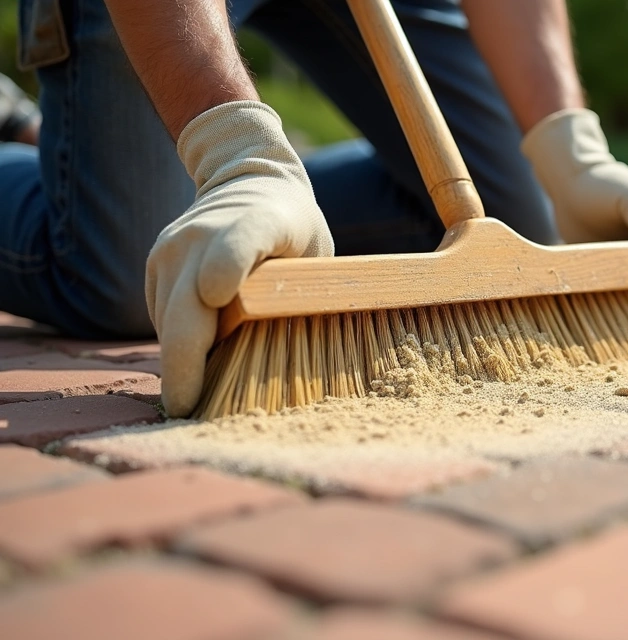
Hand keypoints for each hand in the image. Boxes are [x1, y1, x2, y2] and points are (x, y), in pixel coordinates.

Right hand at [146, 101, 333, 416]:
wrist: (248, 178)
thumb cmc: (292, 224)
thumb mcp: (314, 247)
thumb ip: (301, 286)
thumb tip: (278, 338)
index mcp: (254, 223)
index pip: (237, 248)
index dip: (226, 273)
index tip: (218, 300)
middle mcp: (199, 238)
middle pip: (185, 312)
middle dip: (184, 368)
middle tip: (189, 413)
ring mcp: (169, 253)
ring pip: (169, 324)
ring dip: (182, 365)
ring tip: (200, 405)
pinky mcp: (154, 268)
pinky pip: (164, 321)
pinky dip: (180, 349)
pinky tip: (199, 370)